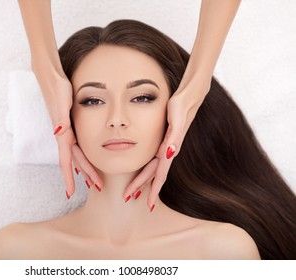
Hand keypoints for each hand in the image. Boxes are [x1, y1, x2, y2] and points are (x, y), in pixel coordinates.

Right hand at [43, 76, 101, 197]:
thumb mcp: (60, 103)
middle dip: (86, 175)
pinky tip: (84, 158)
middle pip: (75, 160)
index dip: (68, 177)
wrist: (50, 76)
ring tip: (94, 179)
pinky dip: (80, 155)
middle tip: (97, 187)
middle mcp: (63, 134)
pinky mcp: (66, 124)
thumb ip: (60, 119)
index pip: (66, 160)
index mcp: (63, 133)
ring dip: (84, 167)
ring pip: (76, 154)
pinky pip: (75, 145)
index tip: (70, 192)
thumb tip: (59, 134)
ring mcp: (64, 130)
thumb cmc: (57, 88)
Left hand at [122, 86, 207, 210]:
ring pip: (153, 169)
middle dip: (142, 188)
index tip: (148, 204)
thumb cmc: (181, 106)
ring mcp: (167, 147)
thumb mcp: (177, 119)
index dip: (152, 189)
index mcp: (169, 149)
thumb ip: (175, 136)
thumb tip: (170, 154)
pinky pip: (154, 160)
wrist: (189, 97)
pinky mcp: (165, 141)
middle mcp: (168, 151)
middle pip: (153, 175)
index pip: (160, 174)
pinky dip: (148, 170)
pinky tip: (143, 172)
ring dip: (144, 182)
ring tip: (134, 192)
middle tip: (128, 199)